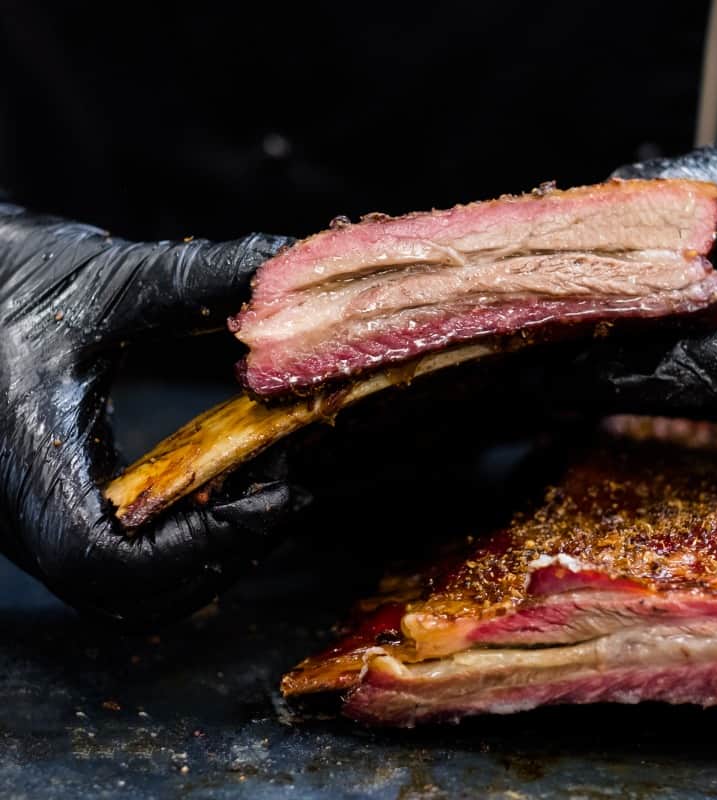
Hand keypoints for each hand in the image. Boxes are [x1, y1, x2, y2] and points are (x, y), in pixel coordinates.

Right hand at [0, 205, 306, 626]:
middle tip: (285, 491)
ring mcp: (32, 521)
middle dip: (224, 553)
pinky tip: (227, 478)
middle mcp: (18, 513)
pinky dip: (186, 538)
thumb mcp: (104, 276)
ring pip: (127, 593)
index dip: (201, 545)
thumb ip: (199, 280)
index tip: (273, 494)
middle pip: (129, 598)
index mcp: (18, 463)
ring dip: (210, 552)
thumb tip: (289, 264)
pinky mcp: (52, 510)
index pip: (105, 562)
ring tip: (264, 482)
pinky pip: (123, 561)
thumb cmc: (2, 273)